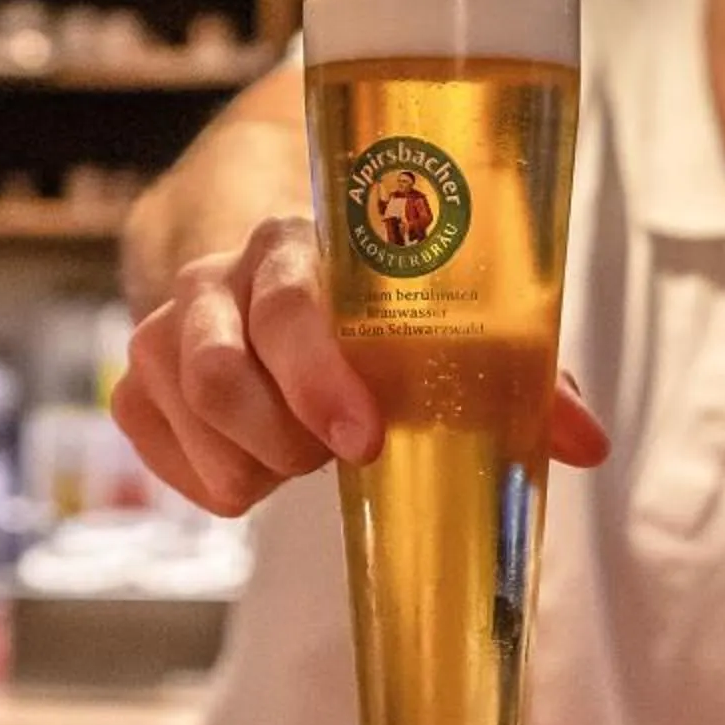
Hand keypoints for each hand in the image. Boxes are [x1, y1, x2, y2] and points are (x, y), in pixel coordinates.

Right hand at [111, 215, 610, 515]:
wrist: (269, 288)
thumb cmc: (378, 322)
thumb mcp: (450, 338)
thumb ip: (521, 381)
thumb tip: (590, 444)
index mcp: (304, 247)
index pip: (294, 305)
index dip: (321, 379)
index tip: (364, 441)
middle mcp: (221, 276)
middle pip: (221, 368)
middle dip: (286, 439)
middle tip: (340, 456)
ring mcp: (164, 326)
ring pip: (185, 411)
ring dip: (252, 462)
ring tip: (301, 456)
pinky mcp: (135, 380)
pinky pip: (150, 440)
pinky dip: (210, 477)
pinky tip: (253, 467)